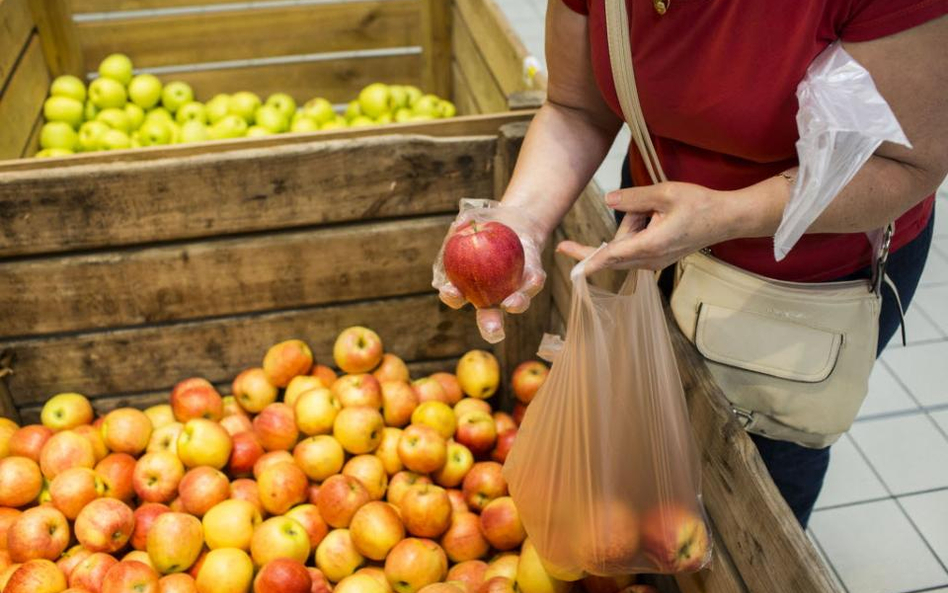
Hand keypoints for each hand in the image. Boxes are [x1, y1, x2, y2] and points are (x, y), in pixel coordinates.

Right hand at [432, 199, 546, 343]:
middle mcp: (490, 295)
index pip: (455, 297)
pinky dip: (533, 283)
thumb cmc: (484, 224)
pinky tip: (533, 278)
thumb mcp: (471, 218)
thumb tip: (460, 226)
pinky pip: (533, 283)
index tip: (451, 290)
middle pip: (489, 315)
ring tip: (512, 304)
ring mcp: (512, 290)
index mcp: (467, 286)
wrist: (514, 221)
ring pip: (515, 304)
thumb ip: (463, 222)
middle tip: (493, 330)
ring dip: (515, 306)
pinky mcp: (532, 279)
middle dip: (491, 326)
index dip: (451, 296)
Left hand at [557, 182, 736, 273]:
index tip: (570, 267)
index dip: (588, 260)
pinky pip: (634, 247)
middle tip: (595, 233)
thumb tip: (608, 201)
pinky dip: (636, 231)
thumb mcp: (665, 193)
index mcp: (650, 245)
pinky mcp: (657, 259)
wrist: (726, 219)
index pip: (611, 255)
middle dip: (609, 235)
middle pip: (613, 253)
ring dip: (633, 225)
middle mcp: (650, 259)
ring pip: (624, 247)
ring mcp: (654, 262)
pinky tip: (656, 216)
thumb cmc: (699, 205)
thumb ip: (634, 198)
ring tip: (659, 209)